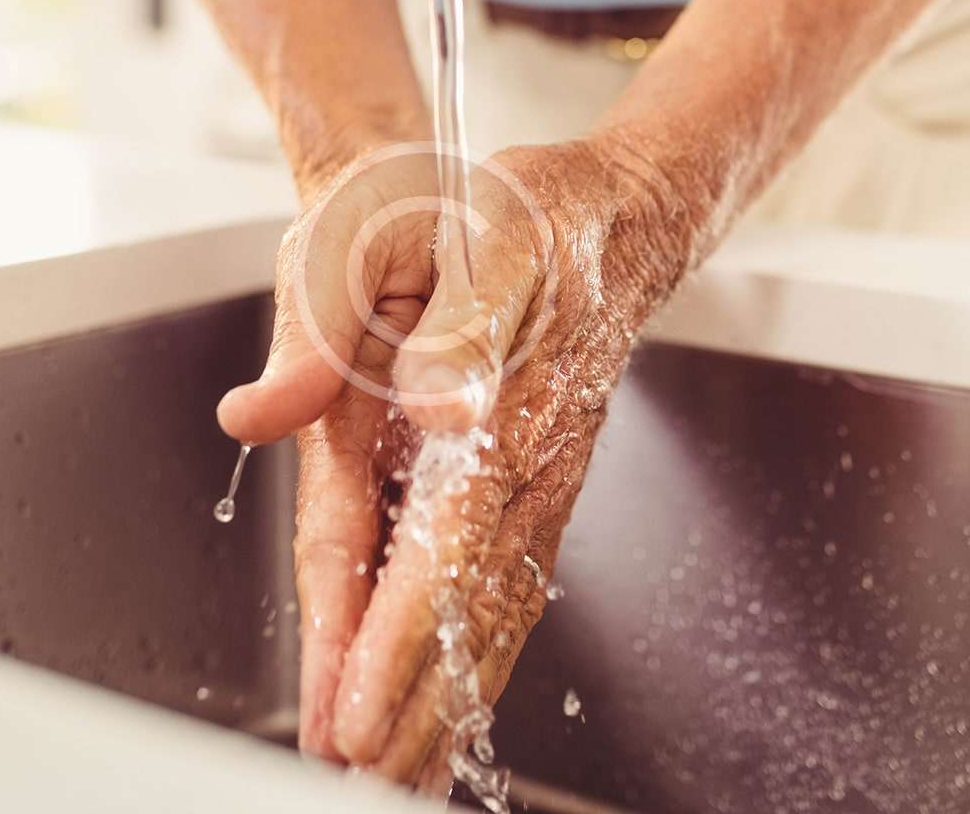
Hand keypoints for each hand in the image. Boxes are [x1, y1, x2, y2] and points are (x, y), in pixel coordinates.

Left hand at [219, 137, 689, 790]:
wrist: (613, 213)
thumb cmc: (528, 216)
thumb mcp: (463, 236)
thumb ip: (421, 324)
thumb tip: (395, 405)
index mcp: (498, 411)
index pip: (443, 552)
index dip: (398, 642)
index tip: (356, 717)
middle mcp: (527, 468)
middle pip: (467, 610)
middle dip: (417, 705)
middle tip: (367, 783)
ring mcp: (540, 486)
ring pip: (490, 614)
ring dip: (448, 699)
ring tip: (407, 774)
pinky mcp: (536, 488)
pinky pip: (504, 590)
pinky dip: (477, 658)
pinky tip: (458, 700)